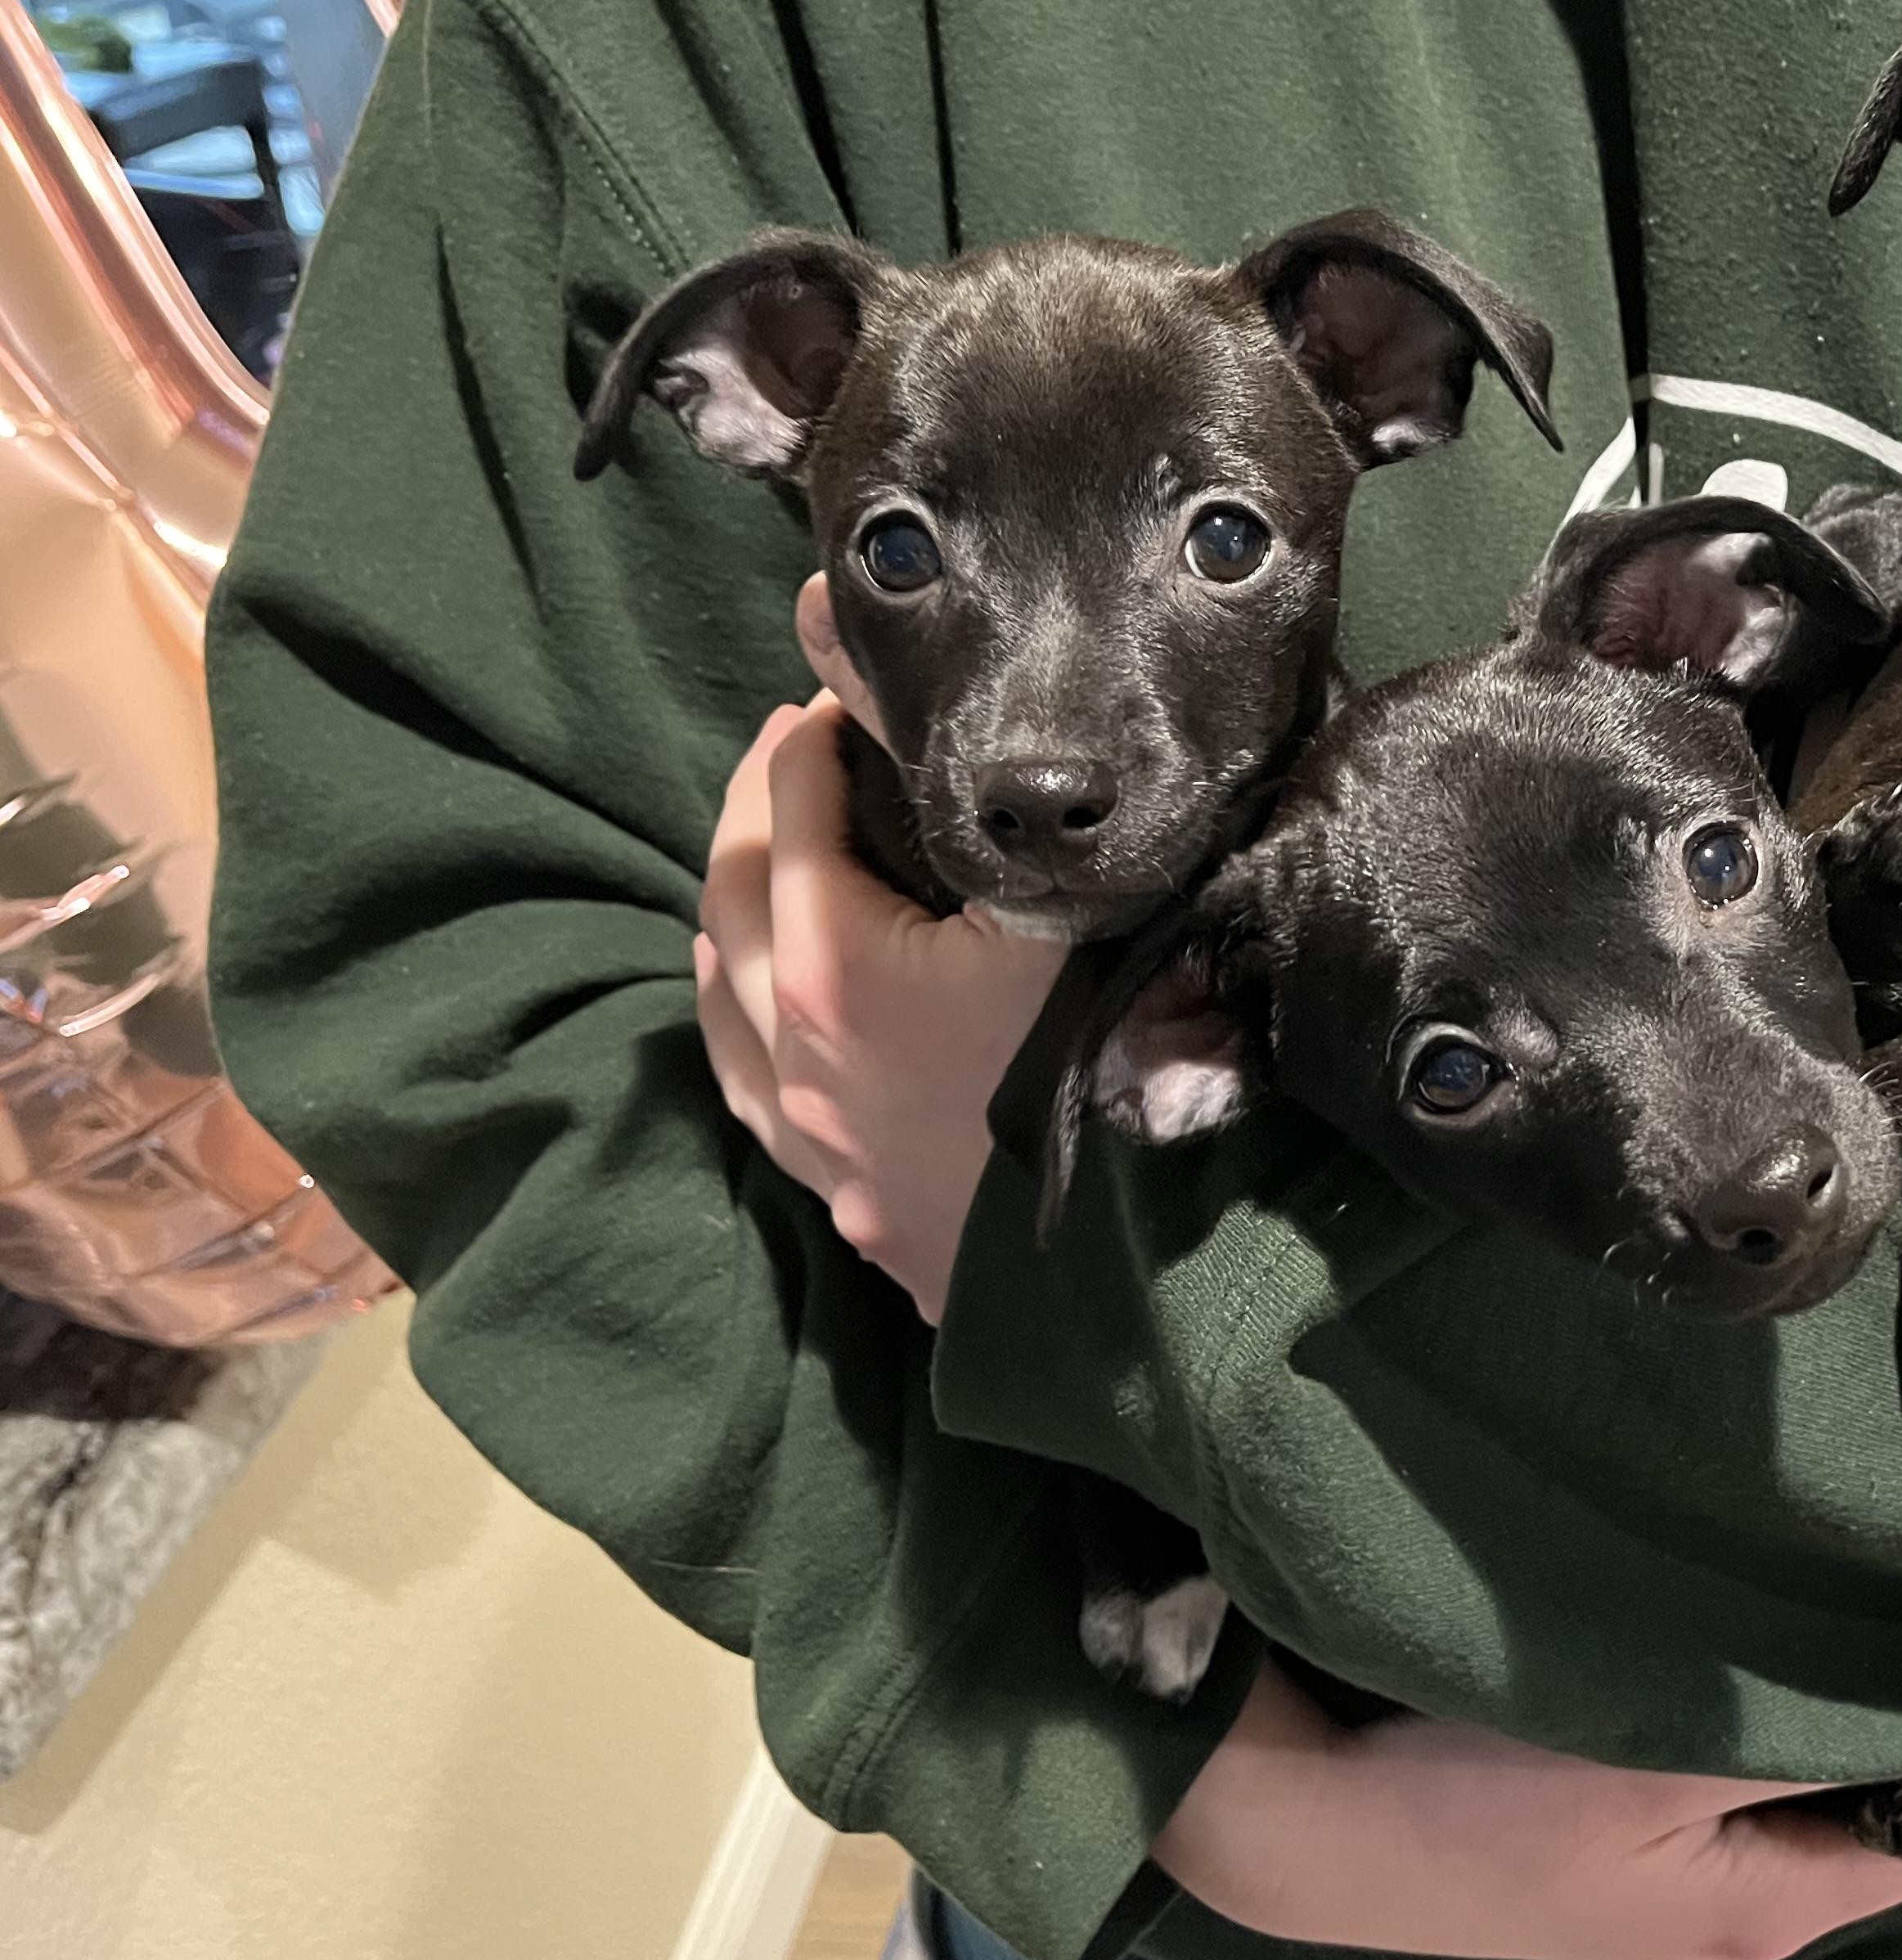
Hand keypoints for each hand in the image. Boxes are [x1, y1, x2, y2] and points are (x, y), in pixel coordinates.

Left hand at [695, 696, 1066, 1319]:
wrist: (1124, 1264)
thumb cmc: (1105, 1075)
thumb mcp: (1068, 923)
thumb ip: (1008, 823)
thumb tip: (985, 729)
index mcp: (835, 965)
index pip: (792, 815)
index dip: (811, 740)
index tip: (837, 695)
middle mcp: (791, 1046)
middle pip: (732, 892)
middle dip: (756, 804)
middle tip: (794, 745)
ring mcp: (806, 1128)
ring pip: (719, 990)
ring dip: (733, 904)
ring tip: (765, 856)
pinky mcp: (836, 1188)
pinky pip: (742, 1081)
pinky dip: (733, 1009)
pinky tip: (748, 996)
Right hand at [1154, 1665, 1901, 1959]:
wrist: (1306, 1825)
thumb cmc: (1474, 1792)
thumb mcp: (1652, 1752)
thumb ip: (1792, 1723)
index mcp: (1762, 1916)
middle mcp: (1730, 1926)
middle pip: (1880, 1823)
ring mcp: (1665, 1898)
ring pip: (1801, 1802)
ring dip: (1830, 1719)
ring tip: (1848, 1607)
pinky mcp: (1610, 1861)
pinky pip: (1731, 1794)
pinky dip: (1758, 1730)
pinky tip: (1738, 1653)